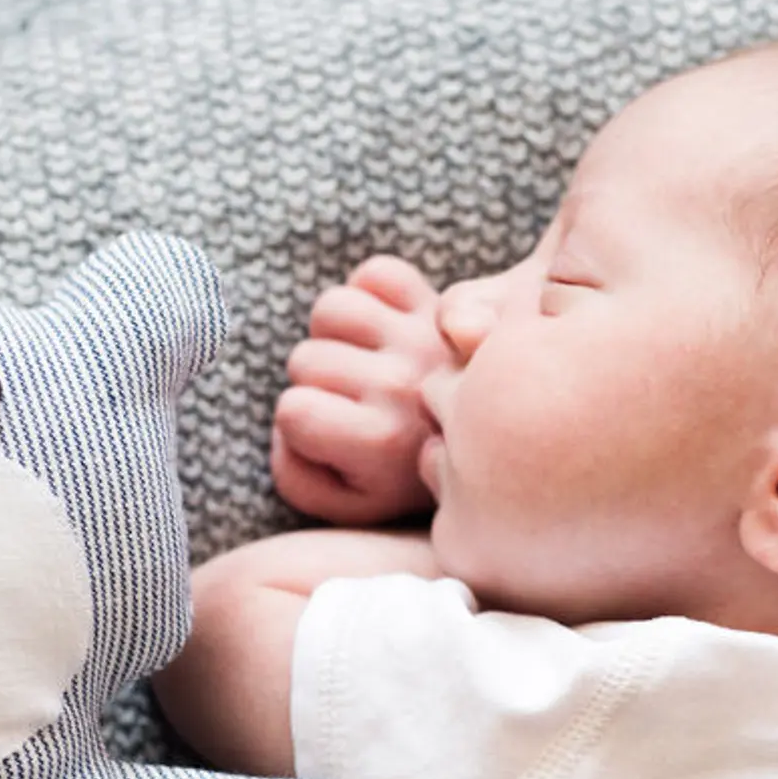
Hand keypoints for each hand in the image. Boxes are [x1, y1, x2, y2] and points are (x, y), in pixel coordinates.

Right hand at [271, 255, 453, 525]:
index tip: (330, 434)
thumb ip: (296, 478)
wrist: (488, 446)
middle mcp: (403, 384)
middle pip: (305, 358)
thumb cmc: (404, 476)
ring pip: (332, 308)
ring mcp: (421, 339)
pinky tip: (381, 329)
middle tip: (352, 401)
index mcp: (381, 440)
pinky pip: (377, 273)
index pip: (292, 409)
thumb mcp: (349, 505)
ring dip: (335, 333)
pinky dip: (371, 292)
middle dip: (316, 380)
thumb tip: (289, 417)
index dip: (299, 421)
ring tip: (360, 359)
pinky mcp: (438, 305)